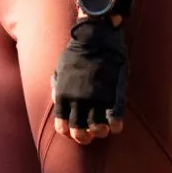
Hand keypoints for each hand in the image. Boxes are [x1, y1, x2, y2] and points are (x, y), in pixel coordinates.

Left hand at [51, 16, 127, 145]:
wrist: (95, 35)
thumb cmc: (77, 51)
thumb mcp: (60, 69)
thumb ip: (57, 86)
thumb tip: (55, 99)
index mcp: (63, 95)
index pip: (62, 126)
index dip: (68, 132)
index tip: (73, 130)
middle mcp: (78, 100)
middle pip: (80, 133)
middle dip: (84, 137)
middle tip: (89, 134)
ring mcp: (97, 97)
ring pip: (98, 128)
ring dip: (100, 132)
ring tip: (103, 128)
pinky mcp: (114, 91)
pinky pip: (115, 116)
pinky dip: (116, 125)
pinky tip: (116, 127)